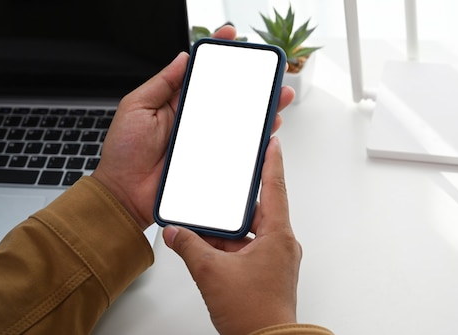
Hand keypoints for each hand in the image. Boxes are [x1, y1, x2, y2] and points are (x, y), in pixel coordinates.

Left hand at [92, 25, 294, 228]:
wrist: (125, 193)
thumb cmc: (124, 153)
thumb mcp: (136, 107)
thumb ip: (161, 83)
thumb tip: (182, 58)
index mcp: (177, 102)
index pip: (201, 72)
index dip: (217, 53)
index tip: (231, 36)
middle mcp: (195, 119)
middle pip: (229, 96)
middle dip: (252, 81)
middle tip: (268, 70)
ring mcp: (205, 140)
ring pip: (239, 121)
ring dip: (261, 109)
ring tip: (278, 98)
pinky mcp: (212, 161)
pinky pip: (237, 150)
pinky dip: (255, 141)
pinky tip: (267, 131)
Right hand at [163, 137, 300, 334]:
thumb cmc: (255, 313)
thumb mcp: (212, 273)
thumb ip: (189, 247)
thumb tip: (176, 234)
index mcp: (278, 236)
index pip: (276, 188)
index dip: (272, 162)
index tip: (272, 143)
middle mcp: (280, 245)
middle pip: (258, 211)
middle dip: (236, 203)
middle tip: (224, 187)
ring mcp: (274, 261)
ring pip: (249, 234)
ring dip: (228, 231)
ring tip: (205, 226)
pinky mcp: (265, 274)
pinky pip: (246, 251)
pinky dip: (228, 248)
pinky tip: (207, 250)